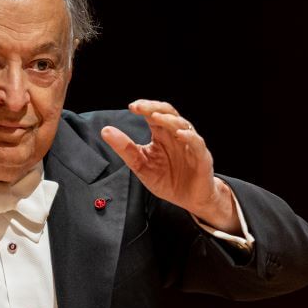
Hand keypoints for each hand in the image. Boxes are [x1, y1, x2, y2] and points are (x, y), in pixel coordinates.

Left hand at [101, 100, 241, 232]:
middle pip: (168, 113)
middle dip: (154, 108)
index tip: (131, 107)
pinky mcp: (201, 157)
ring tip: (155, 117)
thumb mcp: (141, 165)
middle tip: (139, 107)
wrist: (189, 200)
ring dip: (169, 120)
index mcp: (162, 135)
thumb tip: (105, 130)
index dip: (144, 107)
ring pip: (183, 125)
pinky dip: (189, 137)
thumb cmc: (167, 181)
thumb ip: (125, 149)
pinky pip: (197, 143)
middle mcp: (176, 136)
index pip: (154, 114)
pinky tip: (179, 134)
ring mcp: (190, 145)